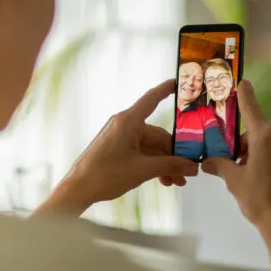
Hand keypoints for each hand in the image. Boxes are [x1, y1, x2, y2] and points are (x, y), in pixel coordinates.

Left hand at [56, 80, 198, 207]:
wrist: (79, 189)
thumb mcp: (142, 170)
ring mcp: (121, 138)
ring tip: (177, 181)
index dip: (166, 89)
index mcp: (128, 121)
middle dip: (174, 154)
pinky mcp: (118, 149)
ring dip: (165, 164)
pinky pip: (142, 153)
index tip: (179, 82)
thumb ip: (170, 166)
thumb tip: (191, 167)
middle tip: (188, 170)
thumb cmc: (104, 174)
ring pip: (151, 148)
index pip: (152, 99)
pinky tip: (164, 180)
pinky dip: (153, 165)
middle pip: (158, 135)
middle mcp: (125, 125)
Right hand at [201, 80, 270, 230]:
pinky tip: (267, 185)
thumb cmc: (260, 200)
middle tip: (234, 166)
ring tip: (251, 180)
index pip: (251, 108)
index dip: (245, 94)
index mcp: (265, 136)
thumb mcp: (234, 181)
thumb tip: (207, 162)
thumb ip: (220, 166)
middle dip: (244, 146)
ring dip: (258, 156)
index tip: (243, 81)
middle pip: (258, 134)